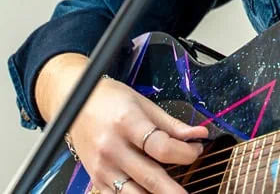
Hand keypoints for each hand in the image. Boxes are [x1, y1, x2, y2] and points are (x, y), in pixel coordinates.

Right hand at [36, 54, 207, 193]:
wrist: (75, 102)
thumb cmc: (111, 99)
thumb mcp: (145, 104)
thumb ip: (172, 125)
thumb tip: (200, 134)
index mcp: (127, 124)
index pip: (161, 147)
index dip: (185, 152)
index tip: (197, 150)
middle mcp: (112, 148)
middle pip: (150, 176)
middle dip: (173, 190)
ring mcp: (102, 168)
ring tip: (173, 193)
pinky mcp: (96, 180)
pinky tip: (151, 193)